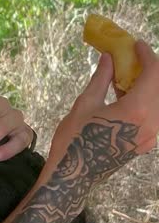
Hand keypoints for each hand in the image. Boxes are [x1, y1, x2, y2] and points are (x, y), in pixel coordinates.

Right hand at [46, 41, 158, 177]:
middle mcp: (151, 123)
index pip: (154, 74)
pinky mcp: (145, 144)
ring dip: (147, 87)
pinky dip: (144, 102)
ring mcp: (150, 136)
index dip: (147, 55)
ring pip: (158, 103)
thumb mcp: (85, 105)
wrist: (73, 177)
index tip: (135, 45)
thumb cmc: (74, 140)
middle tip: (131, 60)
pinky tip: (124, 99)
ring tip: (124, 81)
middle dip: (150, 69)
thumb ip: (101, 80)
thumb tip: (108, 57)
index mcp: (137, 110)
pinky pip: (153, 116)